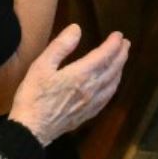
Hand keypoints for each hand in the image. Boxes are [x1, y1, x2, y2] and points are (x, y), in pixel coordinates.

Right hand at [8, 23, 130, 145]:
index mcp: (81, 74)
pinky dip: (114, 86)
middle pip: (113, 69)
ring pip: (113, 83)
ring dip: (120, 69)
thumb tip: (77, 28)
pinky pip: (107, 97)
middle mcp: (92, 88)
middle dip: (121, 54)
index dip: (113, 44)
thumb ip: (61, 46)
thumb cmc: (33, 96)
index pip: (104, 55)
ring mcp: (91, 103)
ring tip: (122, 60)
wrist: (31, 130)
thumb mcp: (41, 66)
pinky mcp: (88, 114)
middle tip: (126, 43)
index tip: (119, 35)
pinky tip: (112, 85)